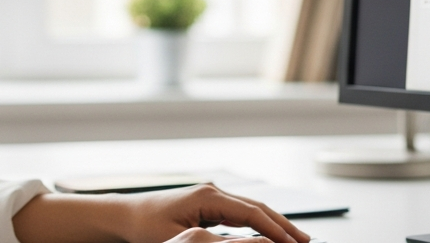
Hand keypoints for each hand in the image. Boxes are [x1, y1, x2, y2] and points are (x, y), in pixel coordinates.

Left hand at [122, 183, 310, 242]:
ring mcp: (211, 196)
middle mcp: (212, 191)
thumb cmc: (145, 228)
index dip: (276, 229)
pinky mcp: (207, 204)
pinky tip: (269, 235)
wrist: (123, 216)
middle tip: (306, 241)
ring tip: (295, 238)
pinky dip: (258, 224)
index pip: (252, 213)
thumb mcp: (178, 241)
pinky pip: (240, 214)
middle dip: (283, 225)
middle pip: (258, 207)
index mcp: (208, 197)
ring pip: (251, 209)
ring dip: (273, 223)